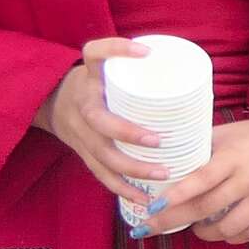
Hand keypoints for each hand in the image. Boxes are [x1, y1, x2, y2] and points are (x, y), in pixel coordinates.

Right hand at [36, 37, 171, 213]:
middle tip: (158, 140)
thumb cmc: (96, 86)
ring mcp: (80, 131)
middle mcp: (82, 103)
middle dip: (127, 132)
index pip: (94, 54)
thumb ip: (138, 74)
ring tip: (163, 173)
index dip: (116, 50)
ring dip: (133, 168)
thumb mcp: (107, 71)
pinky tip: (144, 199)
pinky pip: (101, 174)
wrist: (51, 103)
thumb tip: (196, 82)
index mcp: (90, 77)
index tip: (146, 51)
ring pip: (102, 153)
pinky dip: (123, 188)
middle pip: (99, 120)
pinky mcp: (83, 153)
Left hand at [146, 113, 248, 244]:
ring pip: (229, 228)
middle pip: (207, 208)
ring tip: (197, 228)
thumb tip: (161, 165)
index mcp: (234, 157)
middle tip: (153, 227)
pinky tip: (223, 230)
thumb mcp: (224, 135)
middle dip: (174, 221)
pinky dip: (231, 236)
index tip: (153, 207)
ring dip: (205, 233)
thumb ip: (197, 150)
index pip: (201, 180)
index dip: (176, 196)